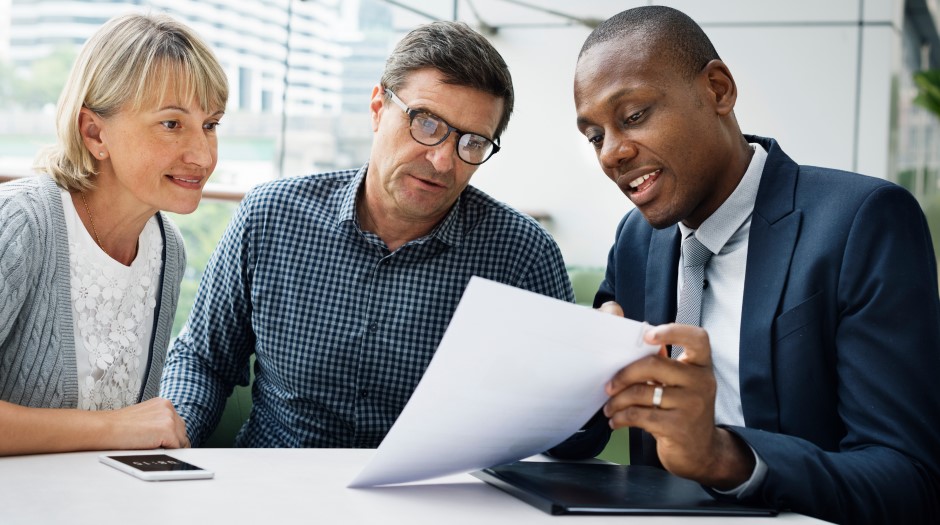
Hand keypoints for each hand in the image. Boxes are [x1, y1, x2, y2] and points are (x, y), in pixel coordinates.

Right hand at [102, 398, 189, 449]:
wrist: (106, 428)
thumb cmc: (118, 426)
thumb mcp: (144, 418)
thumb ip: (158, 422)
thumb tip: (169, 436)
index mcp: (162, 403)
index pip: (178, 423)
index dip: (173, 436)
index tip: (167, 443)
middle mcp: (168, 408)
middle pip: (182, 431)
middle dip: (174, 442)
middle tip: (158, 448)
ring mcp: (169, 418)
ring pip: (181, 440)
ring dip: (170, 447)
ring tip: (151, 447)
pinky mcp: (167, 430)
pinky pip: (176, 448)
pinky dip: (167, 452)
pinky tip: (151, 449)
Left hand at [603, 322, 753, 488]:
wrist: (701, 452)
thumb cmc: (684, 411)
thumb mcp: (682, 385)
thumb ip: (665, 365)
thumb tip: (633, 346)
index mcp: (702, 366)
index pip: (697, 338)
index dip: (672, 331)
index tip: (647, 335)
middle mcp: (701, 382)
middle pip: (654, 365)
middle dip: (624, 374)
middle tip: (609, 386)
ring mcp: (692, 405)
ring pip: (642, 392)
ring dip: (617, 401)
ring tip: (609, 407)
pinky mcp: (678, 427)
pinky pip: (640, 415)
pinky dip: (621, 418)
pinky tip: (616, 421)